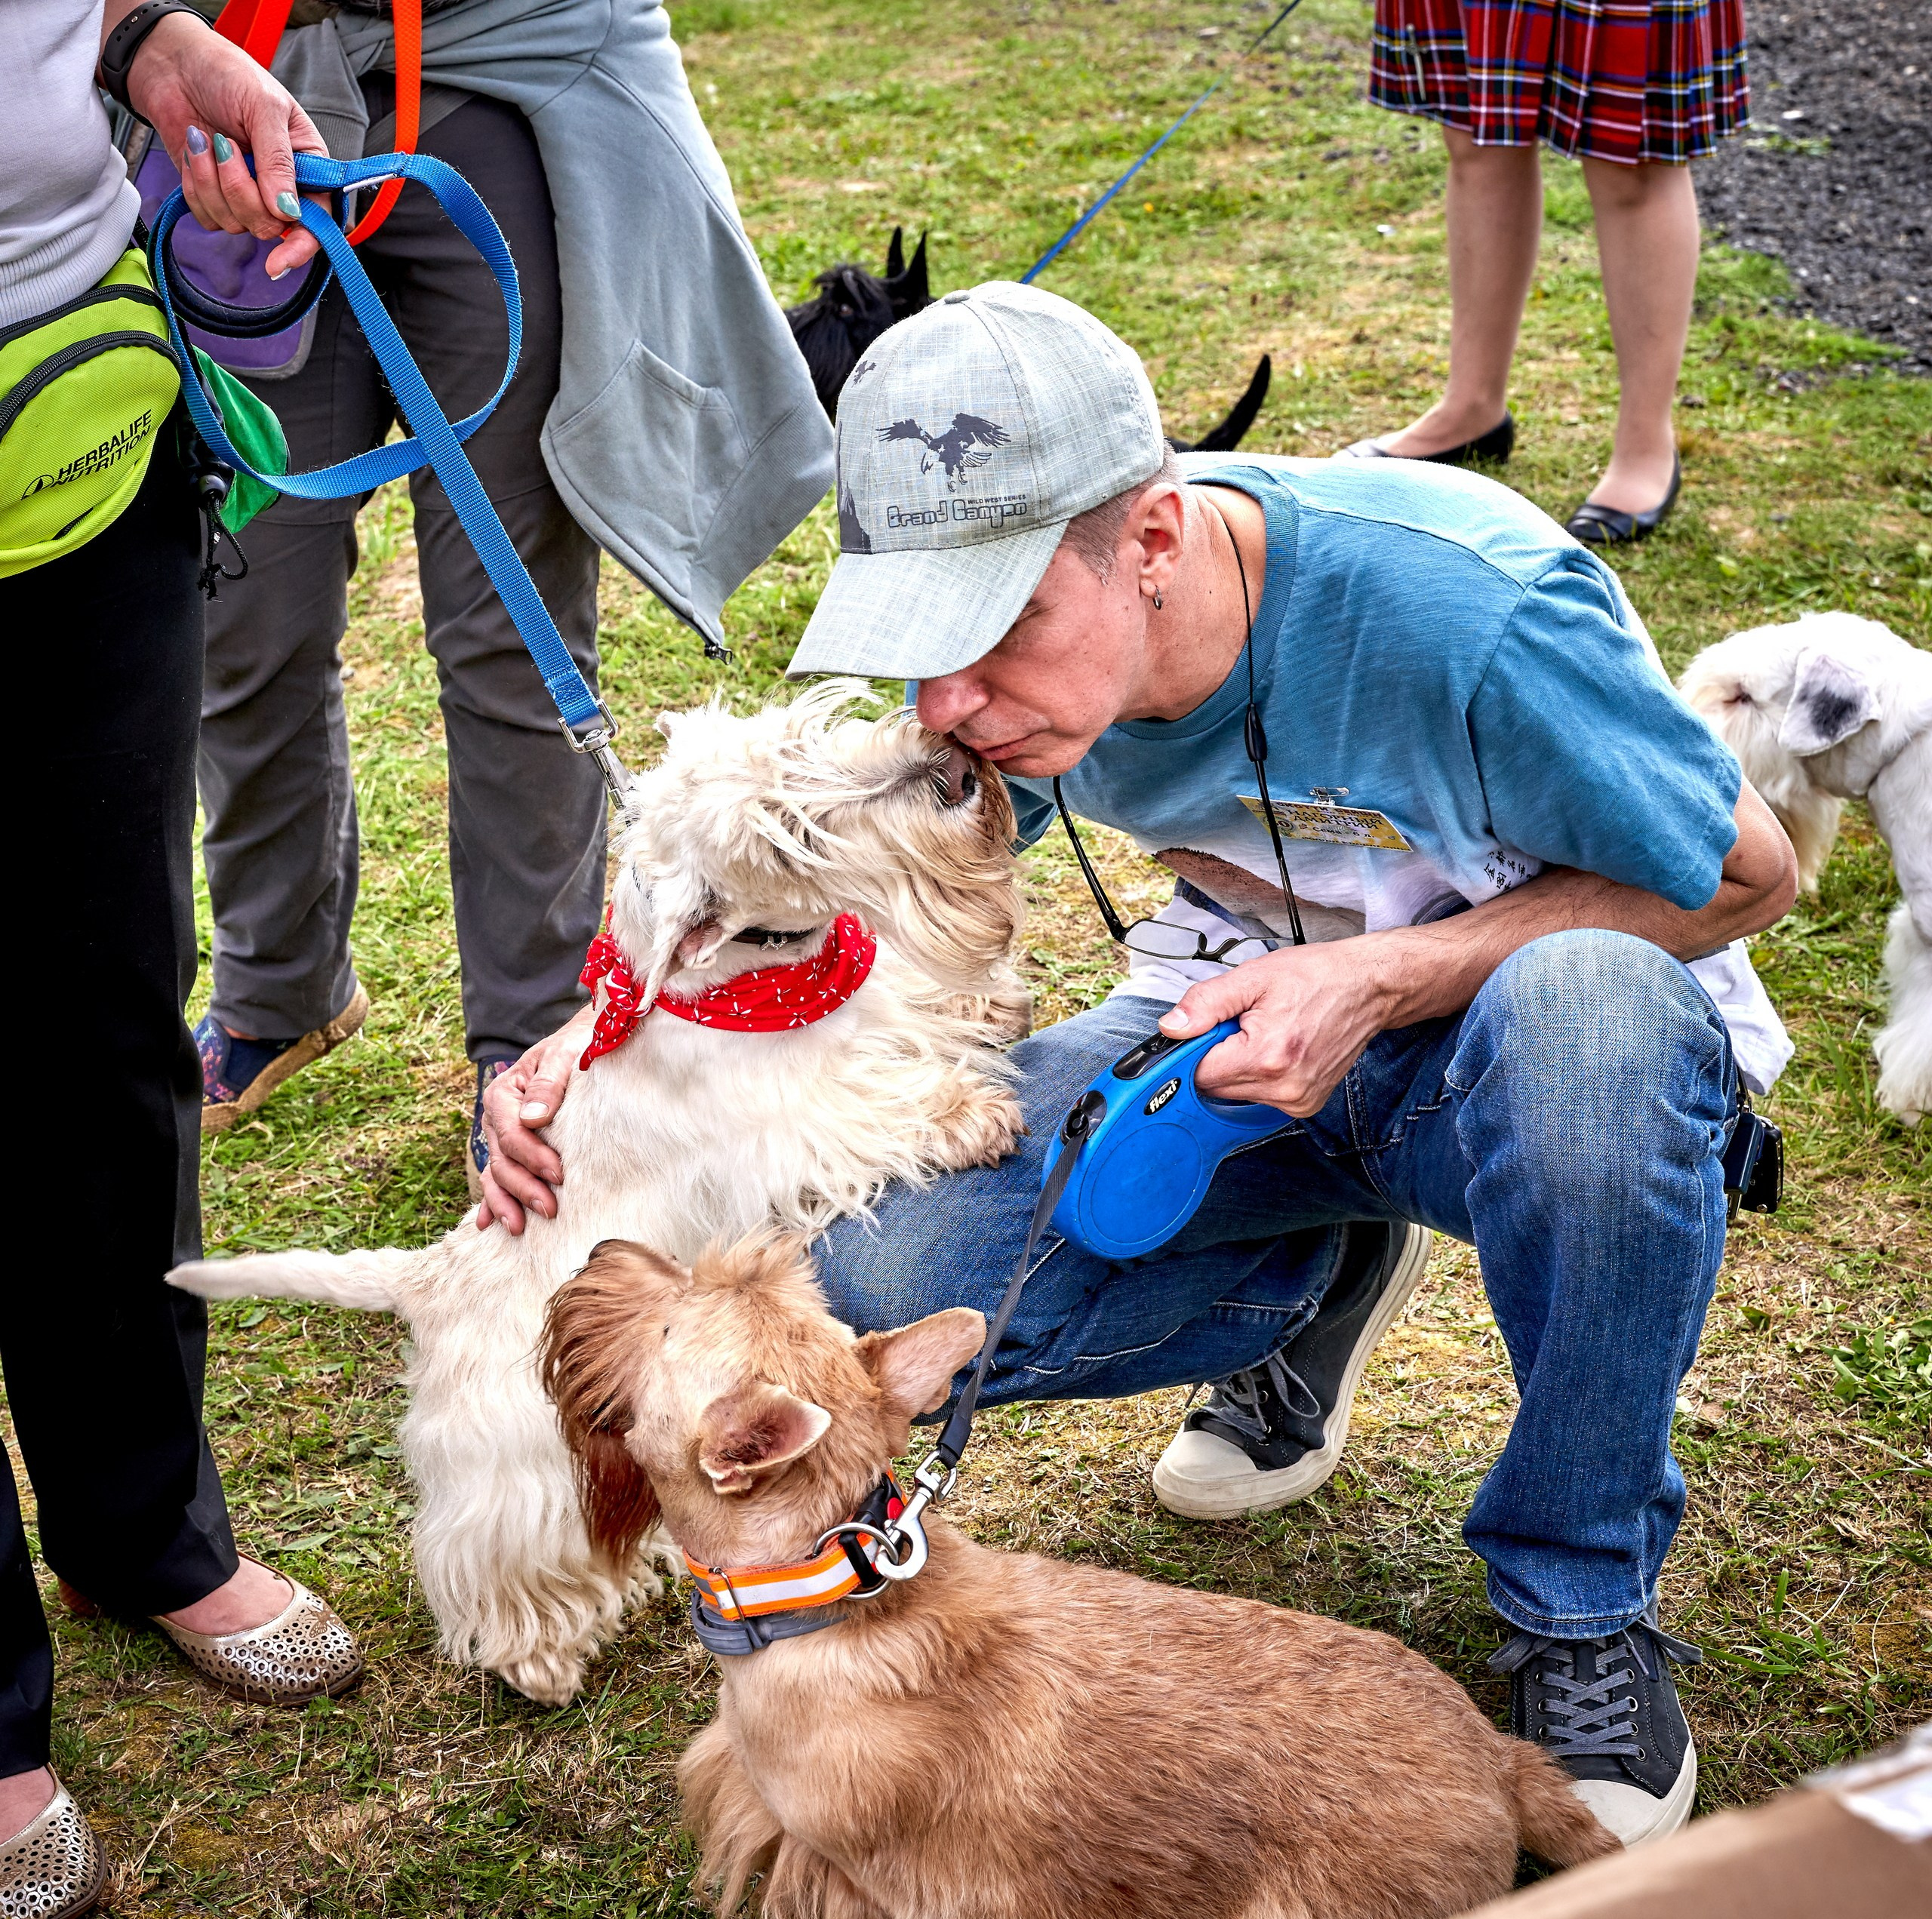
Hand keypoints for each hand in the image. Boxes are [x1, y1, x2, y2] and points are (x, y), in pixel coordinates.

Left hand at [123, 11, 327, 279]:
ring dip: (213, 182)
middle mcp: (281, 187)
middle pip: (270, 226)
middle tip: (227, 147)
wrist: (174, 63)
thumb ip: (278, 161)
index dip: (303, 244)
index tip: (280, 260)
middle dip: (241, 191)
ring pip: (235, 223)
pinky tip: (197, 153)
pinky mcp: (214, 197)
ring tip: (207, 141)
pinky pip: (208, 217)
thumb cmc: (227, 74)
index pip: (318, 221)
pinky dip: (196, 187)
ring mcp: (247, 195)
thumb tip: (287, 211)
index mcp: (308, 166)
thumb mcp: (264, 107)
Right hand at [473, 1004, 597, 1234]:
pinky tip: (488, 1225)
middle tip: (550, 1210)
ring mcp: (500, 1136)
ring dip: (506, 1202)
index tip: (559, 1174)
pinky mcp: (511, 1148)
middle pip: (502, 1160)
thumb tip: (534, 1118)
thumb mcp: (563, 1055)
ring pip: (496, 1174)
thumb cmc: (574, 1049)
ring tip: (519, 1228)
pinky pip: (495, 1177)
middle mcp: (496, 1118)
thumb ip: (548, 1083)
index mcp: (503, 1094)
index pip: (512, 1134)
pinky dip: (491, 1201)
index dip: (533, 1157)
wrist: (578, 1045)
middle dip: (523, 1188)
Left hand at [1157, 941, 1396, 1116]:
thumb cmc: (1317, 977)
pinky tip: (1278, 1048)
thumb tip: (1171, 1027)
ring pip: (1236, 1094)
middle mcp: (1284, 1087)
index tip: (1207, 1029)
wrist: (1368, 987)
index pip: (1199, 1072)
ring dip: (1239, 1066)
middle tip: (1243, 1023)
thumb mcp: (1253, 977)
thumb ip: (1205, 1004)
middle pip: (1215, 1086)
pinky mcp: (1306, 1105)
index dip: (1194, 1049)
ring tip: (1265, 1032)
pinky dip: (1259, 1075)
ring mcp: (1298, 1100)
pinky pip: (1260, 1096)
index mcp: (1267, 1056)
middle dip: (1218, 1055)